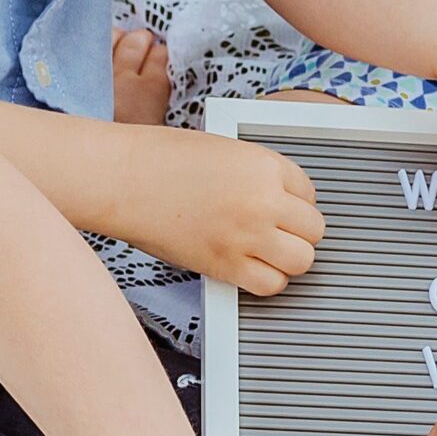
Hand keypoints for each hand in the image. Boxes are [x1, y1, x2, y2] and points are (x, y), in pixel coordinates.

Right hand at [116, 129, 325, 295]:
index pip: (310, 192)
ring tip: (267, 252)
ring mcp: (246, 235)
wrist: (123, 178)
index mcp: (264, 165)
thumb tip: (281, 201)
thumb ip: (256, 175)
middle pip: (314, 230)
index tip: (280, 207)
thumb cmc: (162, 160)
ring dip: (289, 259)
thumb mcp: (224, 150)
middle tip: (277, 232)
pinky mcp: (225, 265)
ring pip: (301, 261)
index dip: (295, 203)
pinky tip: (250, 268)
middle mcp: (262, 201)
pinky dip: (267, 281)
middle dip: (299, 232)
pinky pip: (271, 285)